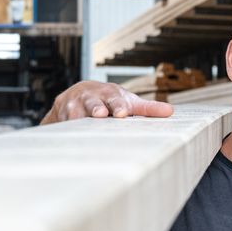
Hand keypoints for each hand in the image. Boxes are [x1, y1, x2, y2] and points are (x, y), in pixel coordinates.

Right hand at [41, 81, 173, 123]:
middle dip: (96, 107)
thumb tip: (170, 111)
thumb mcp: (128, 102)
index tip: (122, 112)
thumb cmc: (109, 101)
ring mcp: (73, 104)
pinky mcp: (60, 114)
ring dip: (77, 118)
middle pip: (93, 102)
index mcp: (109, 93)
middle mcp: (90, 96)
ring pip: (74, 112)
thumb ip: (147, 108)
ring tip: (80, 124)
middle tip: (101, 114)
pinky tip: (66, 137)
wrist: (79, 94)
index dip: (118, 105)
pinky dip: (64, 128)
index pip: (114, 98)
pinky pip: (61, 123)